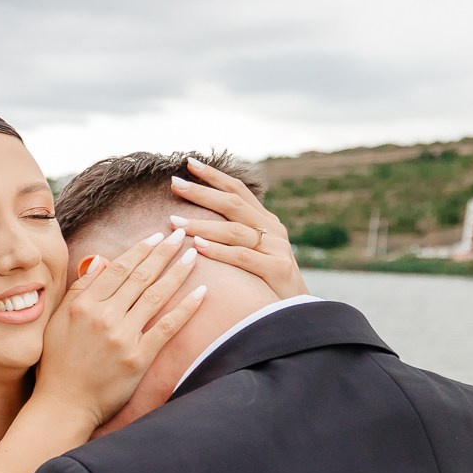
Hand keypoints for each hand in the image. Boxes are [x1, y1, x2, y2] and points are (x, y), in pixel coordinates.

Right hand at [35, 228, 203, 431]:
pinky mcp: (138, 358)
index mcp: (83, 305)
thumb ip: (79, 291)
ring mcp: (122, 337)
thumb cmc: (58, 365)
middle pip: (140, 277)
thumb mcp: (57, 322)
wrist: (63, 405)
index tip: (156, 236)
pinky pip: (167, 327)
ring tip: (193, 255)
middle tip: (181, 234)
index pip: (117, 268)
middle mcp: (104, 317)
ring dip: (177, 272)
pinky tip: (201, 293)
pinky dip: (186, 308)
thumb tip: (100, 262)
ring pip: (156, 296)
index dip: (140, 249)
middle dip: (163, 252)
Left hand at [168, 157, 306, 298]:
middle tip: (174, 183)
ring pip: (234, 230)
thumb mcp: (254, 252)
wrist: (297, 311)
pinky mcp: (277, 268)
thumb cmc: (267, 282)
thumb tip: (197, 222)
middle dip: (202, 192)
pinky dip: (219, 250)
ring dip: (202, 225)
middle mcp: (271, 229)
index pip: (237, 190)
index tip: (189, 162)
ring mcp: (276, 248)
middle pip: (232, 204)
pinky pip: (242, 257)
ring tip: (175, 221)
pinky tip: (197, 246)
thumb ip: (233, 235)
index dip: (214, 176)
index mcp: (264, 221)